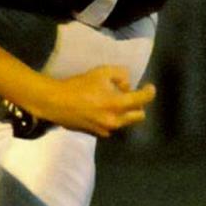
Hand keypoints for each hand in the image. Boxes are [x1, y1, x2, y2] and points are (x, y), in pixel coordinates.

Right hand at [30, 66, 156, 137]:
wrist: (55, 103)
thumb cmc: (78, 86)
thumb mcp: (101, 72)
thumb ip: (120, 75)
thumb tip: (126, 85)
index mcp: (117, 104)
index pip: (142, 100)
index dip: (149, 92)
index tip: (149, 87)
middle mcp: (115, 120)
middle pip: (139, 116)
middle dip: (139, 105)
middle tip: (131, 95)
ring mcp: (106, 129)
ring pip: (125, 122)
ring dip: (124, 112)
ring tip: (113, 102)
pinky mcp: (96, 134)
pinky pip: (112, 126)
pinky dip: (112, 118)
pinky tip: (101, 110)